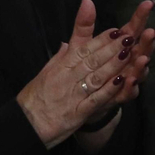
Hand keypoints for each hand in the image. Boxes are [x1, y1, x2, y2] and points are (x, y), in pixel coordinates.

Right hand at [15, 0, 153, 147]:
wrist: (26, 124)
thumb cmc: (34, 98)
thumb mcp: (45, 72)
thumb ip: (60, 58)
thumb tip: (68, 43)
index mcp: (61, 66)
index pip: (83, 49)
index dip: (100, 39)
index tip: (115, 30)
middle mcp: (68, 77)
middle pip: (92, 59)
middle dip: (111, 48)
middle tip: (128, 37)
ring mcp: (73, 94)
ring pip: (96, 76)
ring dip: (113, 64)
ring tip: (128, 53)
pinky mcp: (77, 112)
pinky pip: (95, 99)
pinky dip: (108, 90)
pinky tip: (120, 81)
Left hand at [85, 1, 154, 123]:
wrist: (78, 100)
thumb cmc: (83, 70)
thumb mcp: (80, 46)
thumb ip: (84, 25)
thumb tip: (86, 0)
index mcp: (119, 48)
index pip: (132, 30)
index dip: (140, 17)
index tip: (148, 3)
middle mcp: (126, 63)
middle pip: (139, 51)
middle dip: (146, 42)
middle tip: (151, 32)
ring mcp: (125, 80)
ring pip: (137, 72)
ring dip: (141, 66)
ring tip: (143, 58)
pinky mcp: (118, 97)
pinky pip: (127, 93)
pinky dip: (130, 88)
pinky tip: (130, 81)